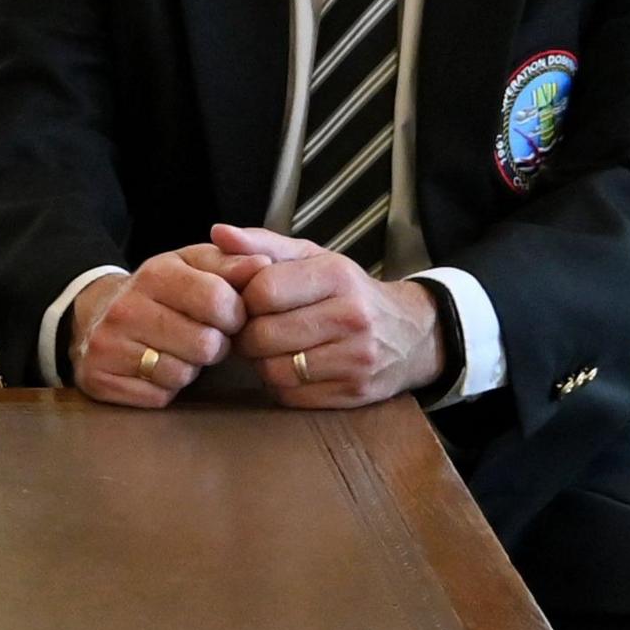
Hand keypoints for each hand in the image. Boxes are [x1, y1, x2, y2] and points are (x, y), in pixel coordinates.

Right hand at [70, 242, 260, 406]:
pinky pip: (158, 396)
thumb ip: (232, 264)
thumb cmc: (161, 291)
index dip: (234, 314)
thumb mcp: (194, 266)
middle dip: (214, 345)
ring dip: (189, 368)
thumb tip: (264, 267)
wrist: (97, 313)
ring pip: (181, 375)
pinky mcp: (100, 379)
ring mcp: (108, 345)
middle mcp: (125, 308)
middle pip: (205, 345)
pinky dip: (164, 387)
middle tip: (201, 336)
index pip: (218, 301)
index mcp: (154, 274)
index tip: (227, 316)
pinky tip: (156, 367)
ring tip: (178, 350)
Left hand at [223, 225, 446, 405]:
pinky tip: (293, 367)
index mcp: (336, 276)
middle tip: (254, 329)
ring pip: (274, 370)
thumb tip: (218, 233)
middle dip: (248, 334)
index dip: (245, 299)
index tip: (249, 301)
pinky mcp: (353, 392)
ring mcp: (355, 359)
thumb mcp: (313, 257)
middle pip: (263, 334)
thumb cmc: (349, 292)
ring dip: (262, 362)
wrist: (412, 335)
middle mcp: (351, 317)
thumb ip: (263, 244)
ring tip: (273, 348)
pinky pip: (292, 395)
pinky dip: (282, 384)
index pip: (264, 290)